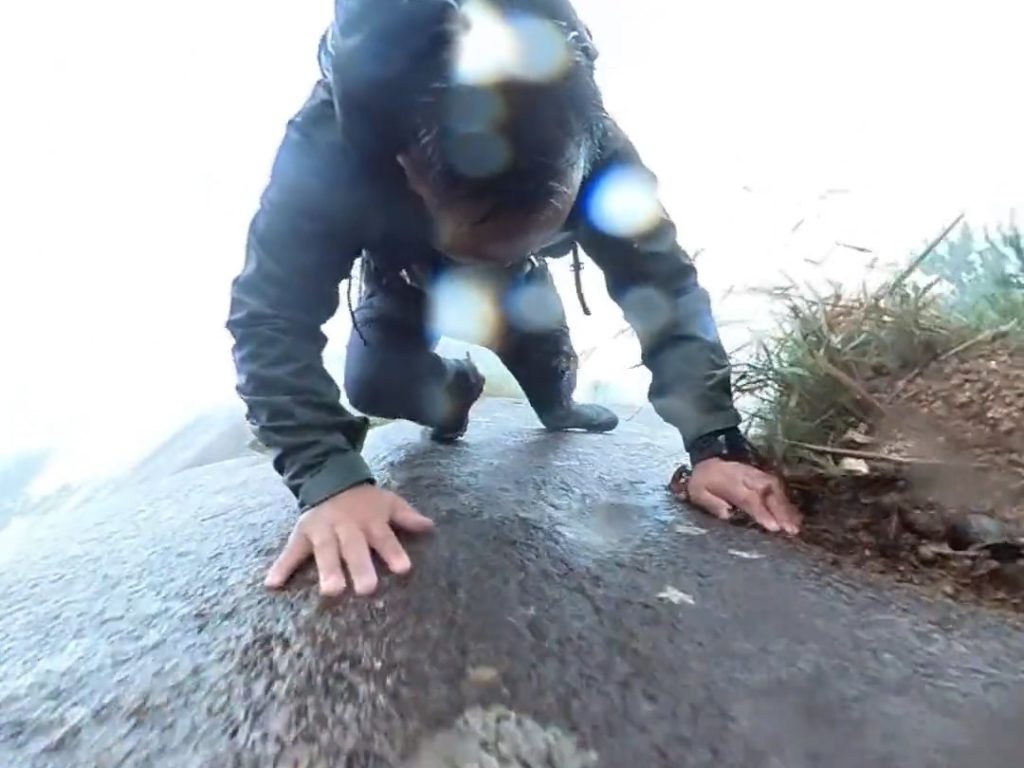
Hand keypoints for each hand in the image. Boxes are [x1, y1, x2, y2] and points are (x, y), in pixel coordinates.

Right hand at [265, 484, 434, 596]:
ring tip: (330, 591)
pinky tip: (272, 584)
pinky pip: (290, 551)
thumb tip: (431, 526)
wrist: (331, 478)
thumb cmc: (366, 501)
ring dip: (327, 570)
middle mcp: (346, 526)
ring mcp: (323, 530)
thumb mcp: (388, 503)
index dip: (393, 552)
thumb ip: (407, 517)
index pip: (384, 538)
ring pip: (325, 551)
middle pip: (354, 547)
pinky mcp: (302, 534)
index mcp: (370, 520)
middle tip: (366, 589)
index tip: (403, 569)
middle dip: (359, 567)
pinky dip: (281, 566)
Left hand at [687, 458, 801, 534]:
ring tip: (796, 525)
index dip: (762, 512)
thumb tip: (727, 514)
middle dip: (782, 511)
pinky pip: (779, 487)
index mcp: (729, 482)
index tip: (774, 527)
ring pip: (777, 488)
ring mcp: (757, 475)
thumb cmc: (703, 482)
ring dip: (788, 507)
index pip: (749, 498)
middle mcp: (747, 477)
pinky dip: (788, 501)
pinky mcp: (764, 476)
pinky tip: (794, 515)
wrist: (709, 460)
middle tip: (792, 530)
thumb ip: (712, 504)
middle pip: (768, 492)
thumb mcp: (698, 493)